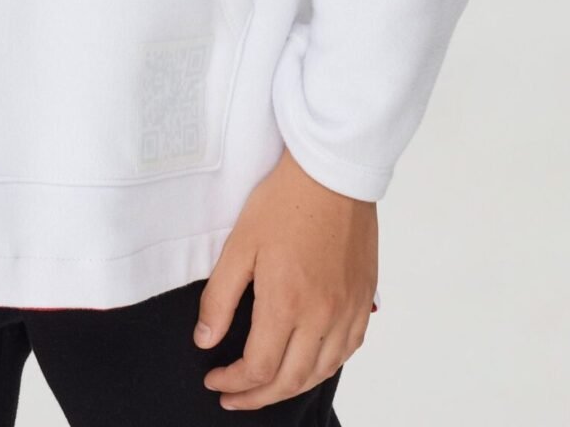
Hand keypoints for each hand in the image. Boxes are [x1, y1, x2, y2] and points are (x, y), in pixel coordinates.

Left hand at [194, 146, 377, 409]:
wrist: (332, 172)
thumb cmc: (284, 201)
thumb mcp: (239, 244)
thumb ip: (220, 298)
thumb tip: (205, 340)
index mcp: (287, 303)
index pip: (259, 368)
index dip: (234, 383)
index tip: (214, 380)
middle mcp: (322, 316)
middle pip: (290, 380)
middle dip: (257, 397)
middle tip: (233, 396)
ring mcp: (348, 310)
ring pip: (320, 371)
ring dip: (290, 387)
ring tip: (265, 387)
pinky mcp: (364, 299)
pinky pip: (347, 351)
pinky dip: (324, 367)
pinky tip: (308, 363)